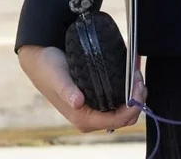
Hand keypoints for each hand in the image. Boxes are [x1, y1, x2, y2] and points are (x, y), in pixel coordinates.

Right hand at [18, 45, 143, 132]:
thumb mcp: (57, 77)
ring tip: (136, 74)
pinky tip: (131, 76)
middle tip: (138, 77)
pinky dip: (129, 90)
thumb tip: (78, 103)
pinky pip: (120, 101)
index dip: (133, 105)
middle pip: (125, 117)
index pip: (118, 120)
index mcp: (83, 119)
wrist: (42, 60)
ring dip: (135, 94)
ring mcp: (95, 109)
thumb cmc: (48, 69)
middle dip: (137, 99)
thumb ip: (67, 91)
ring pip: (125, 109)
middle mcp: (91, 118)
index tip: (138, 85)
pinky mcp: (98, 99)